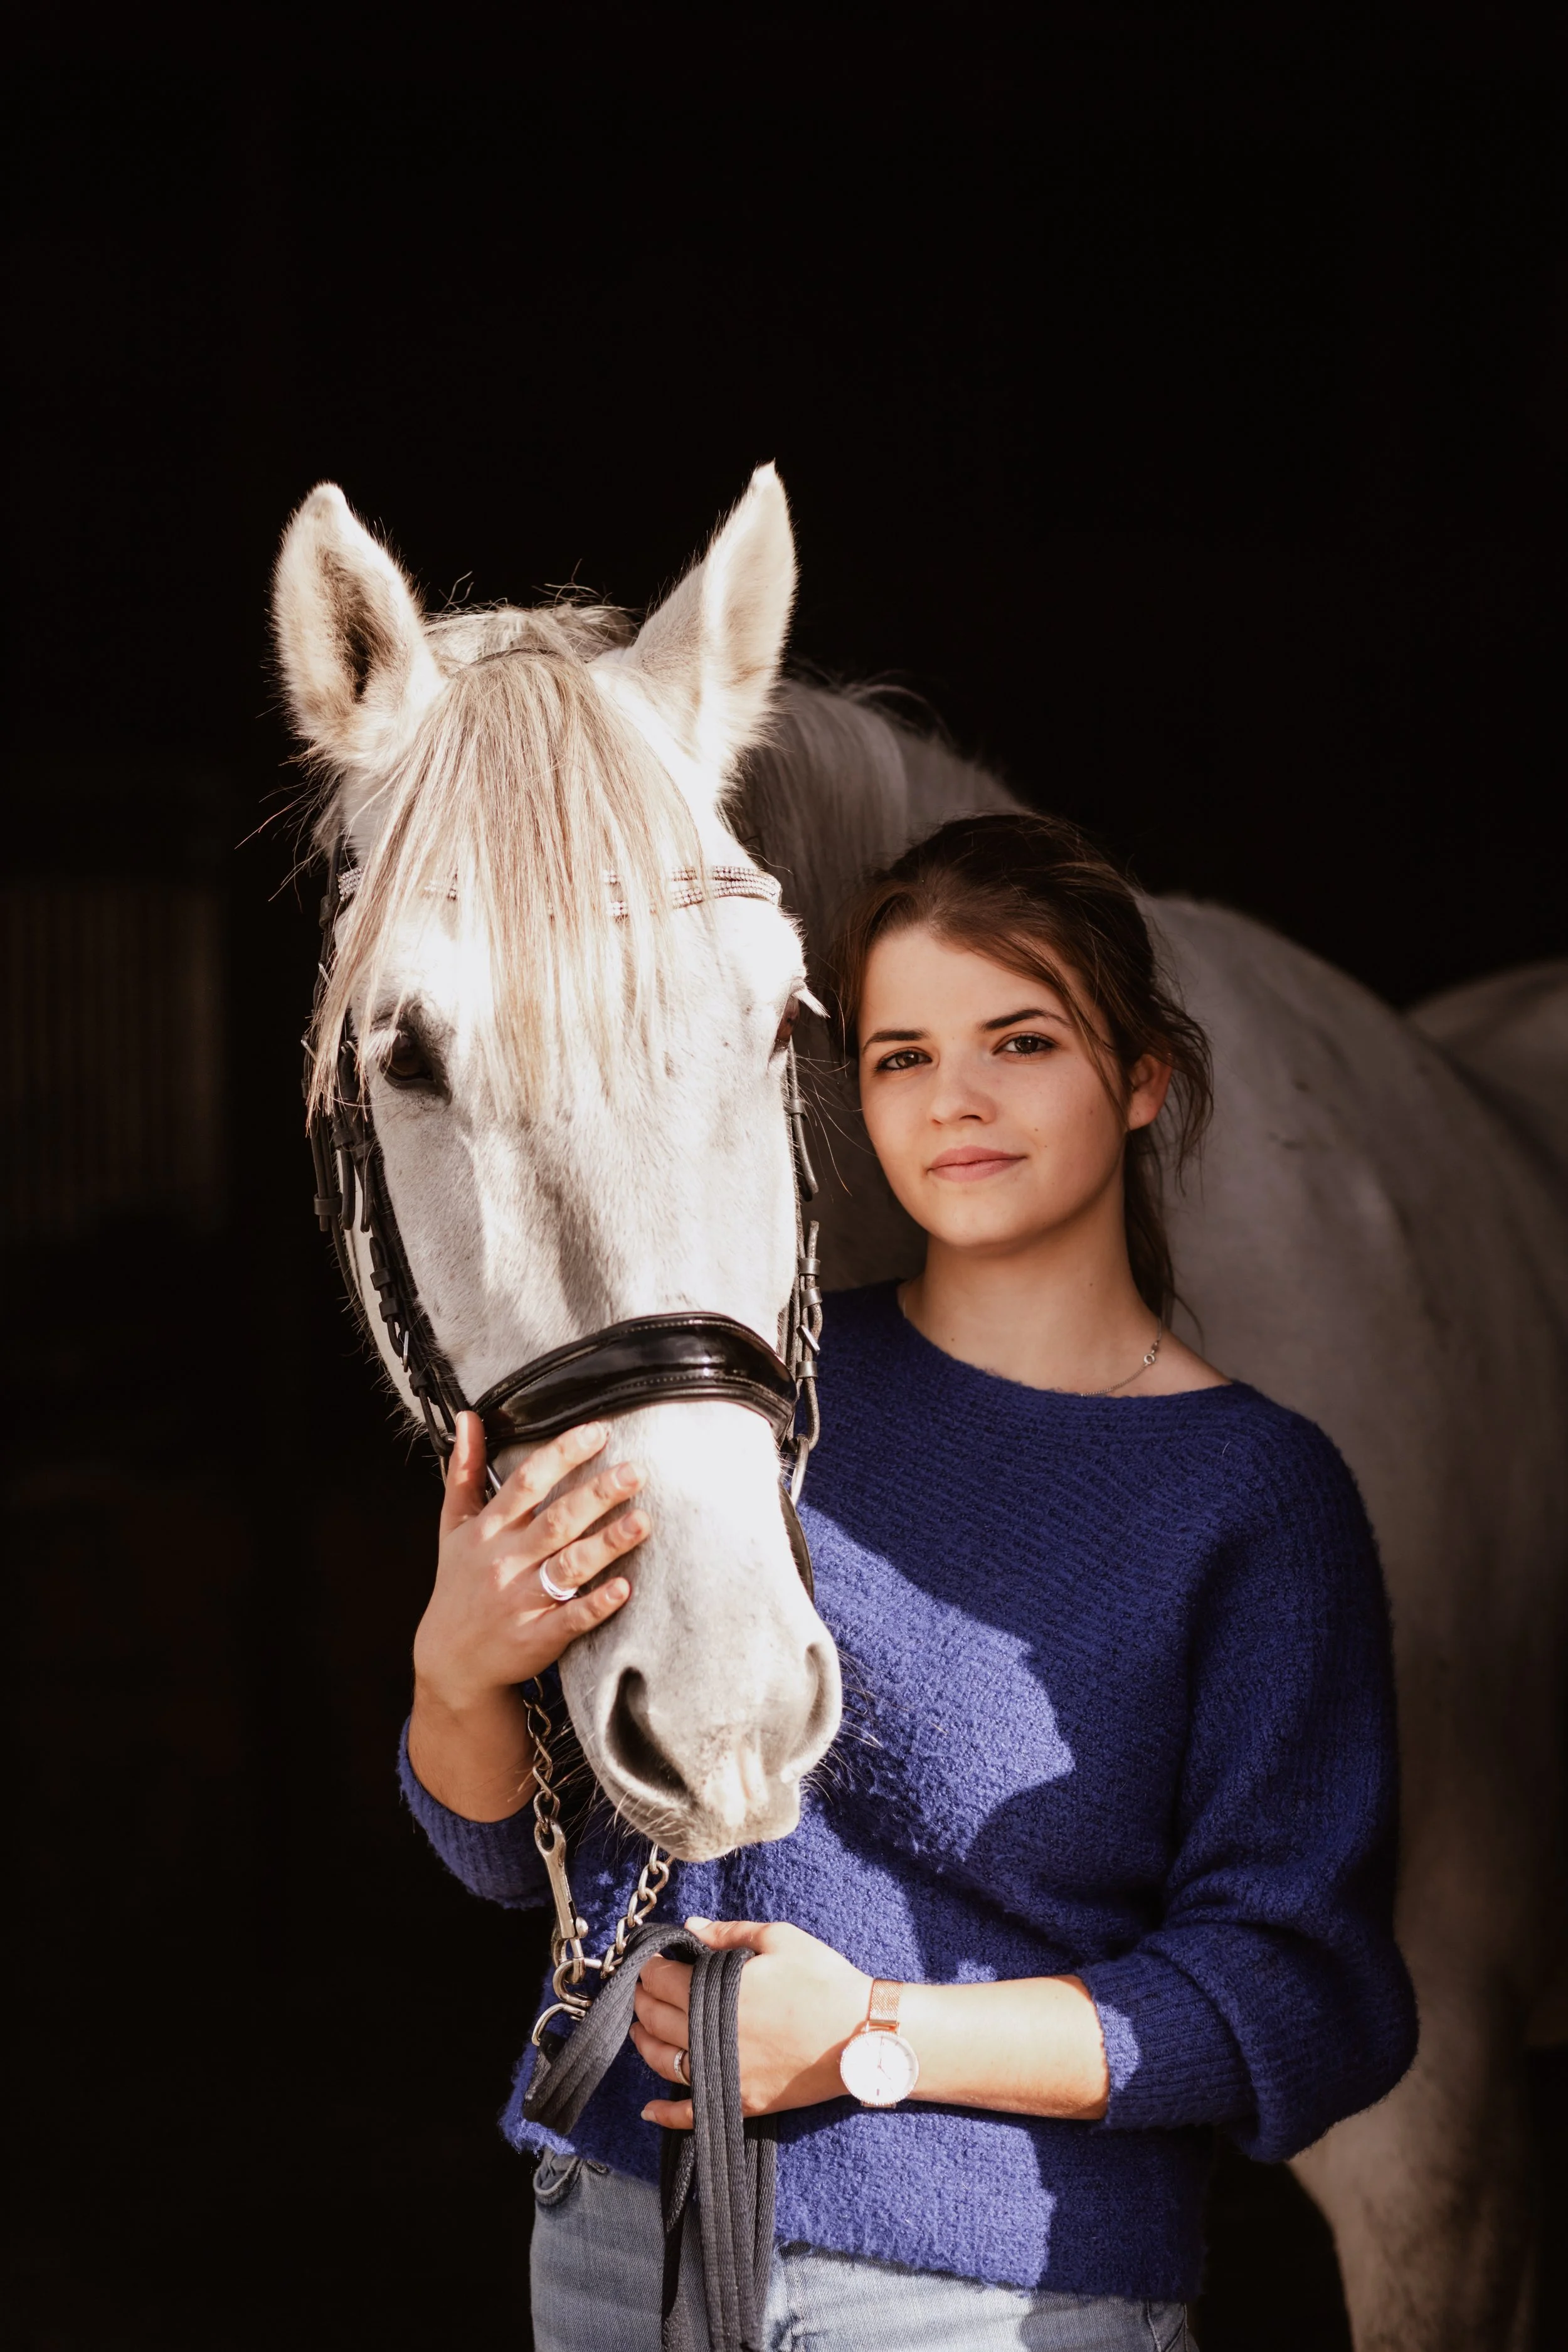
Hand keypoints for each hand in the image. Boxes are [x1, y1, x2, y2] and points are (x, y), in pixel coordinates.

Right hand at [413, 1410, 649, 1712]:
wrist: (450, 1661)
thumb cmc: (458, 1585)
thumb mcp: (452, 1526)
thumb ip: (463, 1471)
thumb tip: (468, 1418)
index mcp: (488, 1531)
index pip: (527, 1483)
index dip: (562, 1455)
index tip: (598, 1432)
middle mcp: (506, 1561)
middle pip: (556, 1520)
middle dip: (597, 1494)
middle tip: (635, 1472)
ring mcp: (522, 1600)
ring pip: (569, 1566)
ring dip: (607, 1544)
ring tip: (642, 1521)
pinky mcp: (538, 1636)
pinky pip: (571, 1618)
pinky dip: (596, 1604)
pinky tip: (624, 1588)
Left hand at [632, 1918, 870, 2129]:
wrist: (861, 2034)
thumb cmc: (823, 1980)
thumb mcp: (779, 1939)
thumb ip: (729, 1933)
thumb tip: (690, 1926)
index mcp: (716, 1993)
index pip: (662, 1980)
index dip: (649, 1969)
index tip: (648, 1961)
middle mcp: (710, 2036)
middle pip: (657, 2020)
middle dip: (643, 2002)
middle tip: (642, 1989)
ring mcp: (724, 2074)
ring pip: (665, 2063)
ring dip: (645, 2045)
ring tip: (641, 2030)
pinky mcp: (741, 2101)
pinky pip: (691, 2115)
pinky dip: (665, 2114)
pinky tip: (649, 2110)